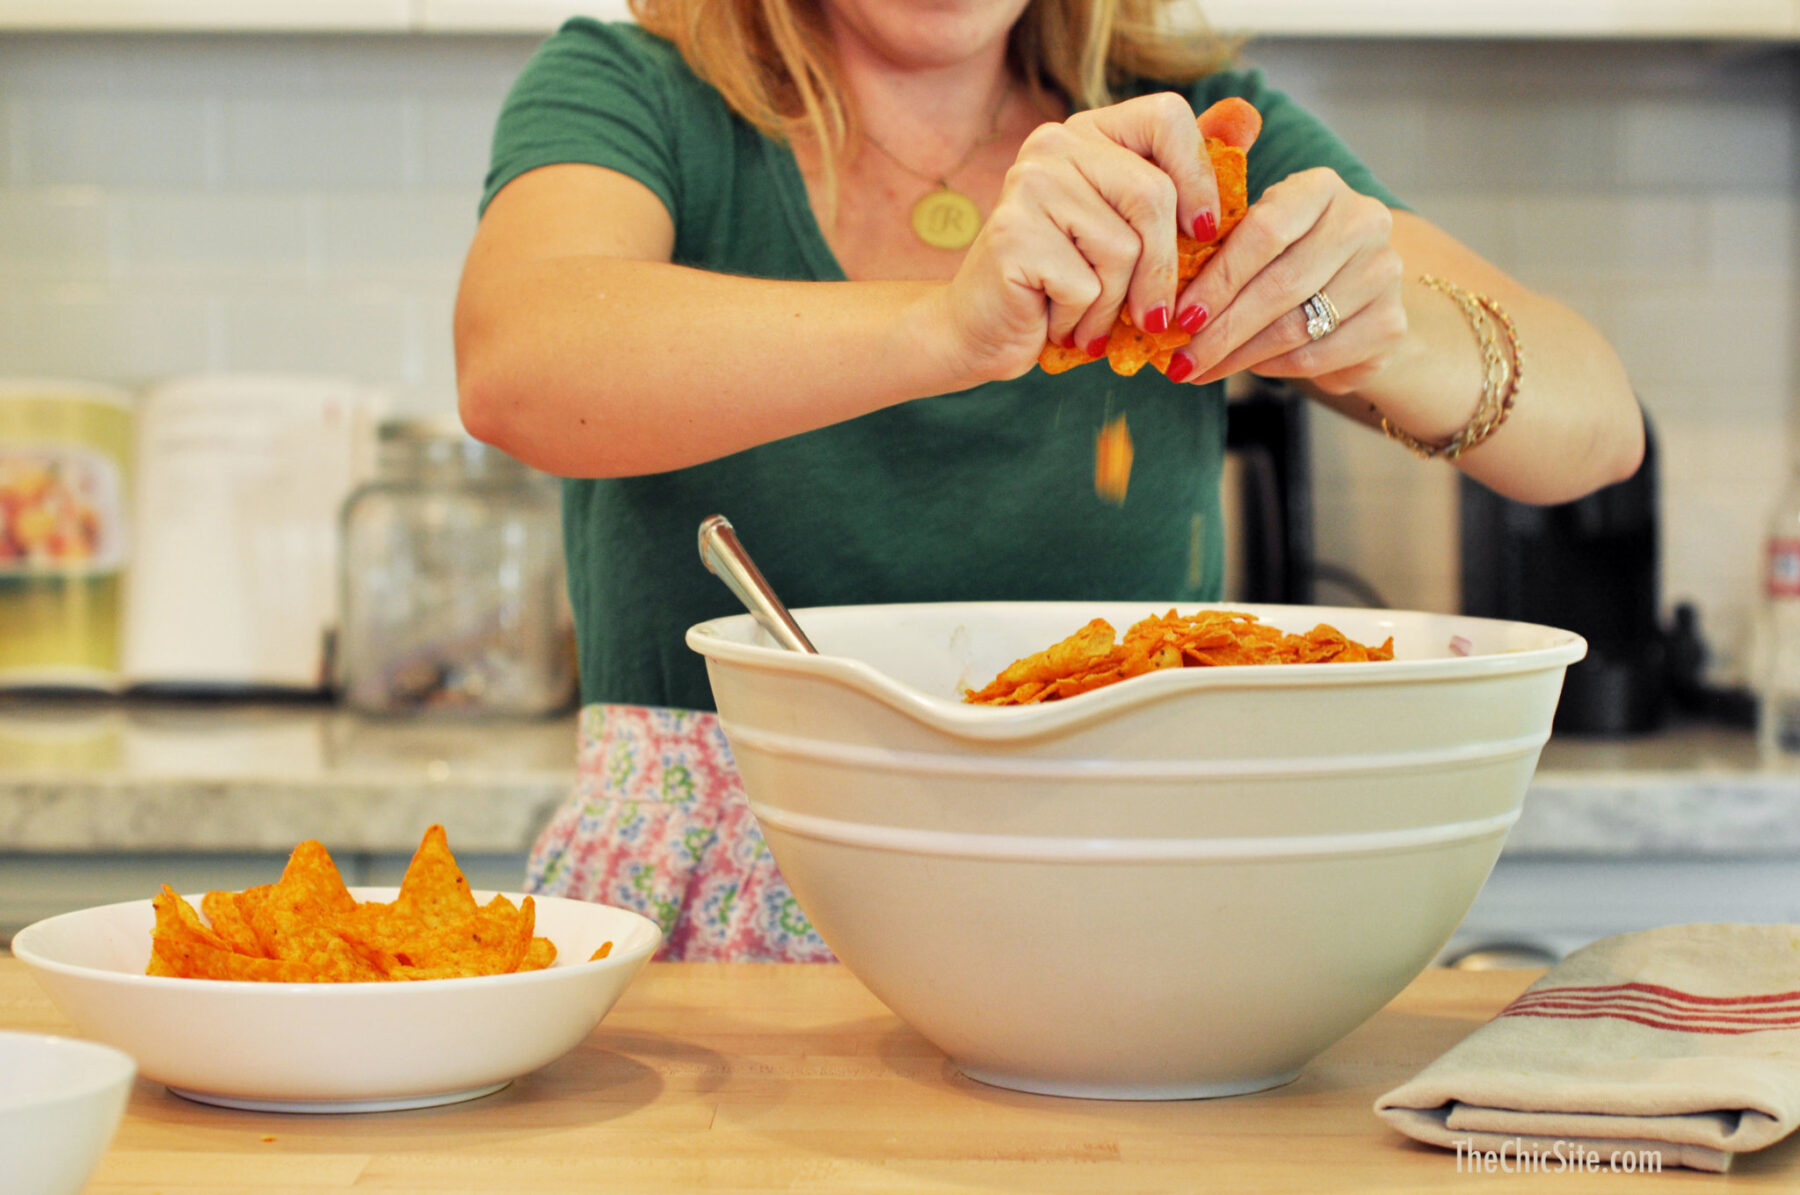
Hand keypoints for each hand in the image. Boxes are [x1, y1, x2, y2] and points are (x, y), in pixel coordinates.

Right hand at [931, 92, 1226, 383]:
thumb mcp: (1130, 231)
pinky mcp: (1011, 234)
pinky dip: (1084, 321)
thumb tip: (1247, 118)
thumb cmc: (1064, 284)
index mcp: (1088, 133)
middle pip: (1152, 196)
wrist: (982, 330)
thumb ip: (1180, 180)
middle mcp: (1053, 146)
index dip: (1199, 177)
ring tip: (1088, 319)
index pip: (1168, 117)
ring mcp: (1028, 186)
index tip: (1203, 233)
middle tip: (1154, 316)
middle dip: (1164, 271)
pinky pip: (1087, 286)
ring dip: (1116, 305)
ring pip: (1123, 250)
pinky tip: (1059, 324)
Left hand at [1164, 167, 1404, 394]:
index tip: (1180, 316)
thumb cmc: (1285, 256)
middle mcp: (1363, 222)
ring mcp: (1383, 273)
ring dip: (1238, 355)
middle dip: (1221, 330)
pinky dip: (1273, 368)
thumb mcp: (1255, 232)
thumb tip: (1163, 293)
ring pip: (1296, 326)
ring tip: (1200, 369)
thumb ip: (1219, 242)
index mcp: (1321, 188)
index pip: (1265, 231)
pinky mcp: (1391, 323)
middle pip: (1280, 285)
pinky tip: (1247, 367)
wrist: (1351, 292)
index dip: (1219, 279)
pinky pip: (1317, 354)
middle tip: (1180, 360)